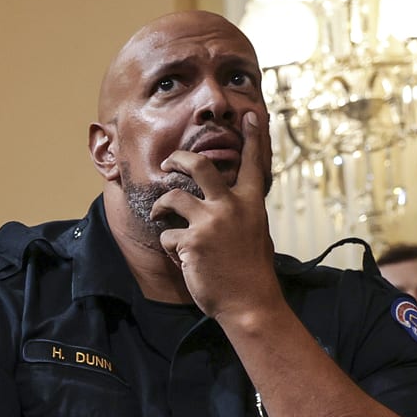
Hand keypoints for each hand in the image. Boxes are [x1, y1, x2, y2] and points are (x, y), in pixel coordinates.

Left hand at [150, 113, 281, 322]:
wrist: (249, 303)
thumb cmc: (251, 271)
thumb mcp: (255, 232)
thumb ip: (241, 212)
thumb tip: (231, 201)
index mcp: (252, 202)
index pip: (255, 162)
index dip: (254, 136)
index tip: (252, 114)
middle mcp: (231, 206)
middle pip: (198, 165)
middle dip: (178, 159)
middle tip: (168, 163)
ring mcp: (210, 222)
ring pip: (172, 198)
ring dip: (161, 207)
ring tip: (162, 216)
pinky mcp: (191, 242)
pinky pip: (167, 236)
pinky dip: (170, 248)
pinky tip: (183, 259)